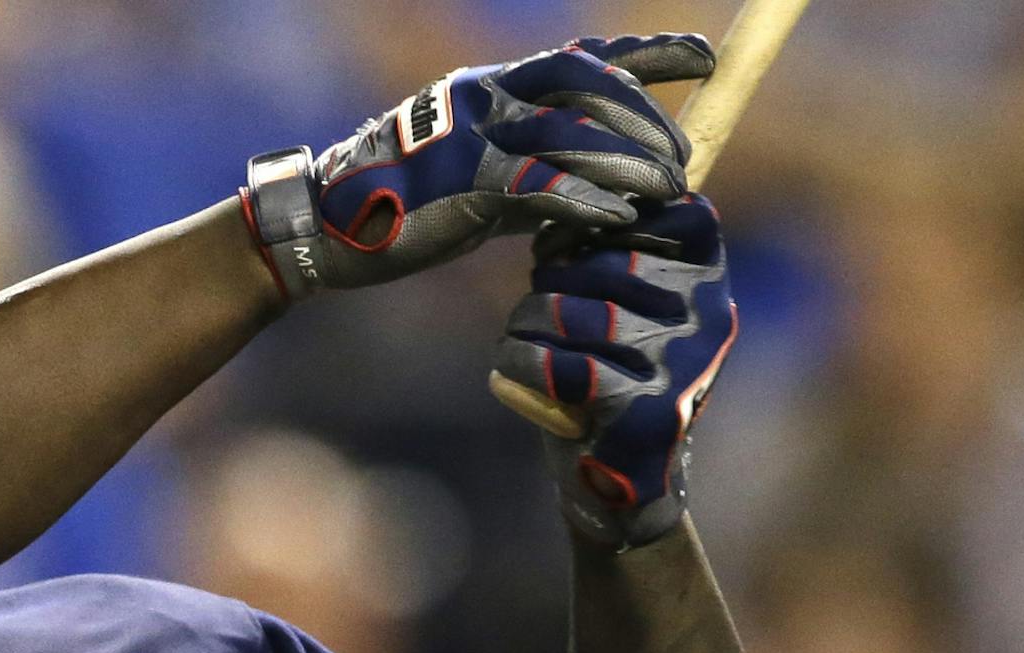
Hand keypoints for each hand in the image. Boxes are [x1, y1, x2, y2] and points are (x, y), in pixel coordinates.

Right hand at [244, 34, 715, 294]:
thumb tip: (597, 196)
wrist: (319, 228)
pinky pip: (539, 184)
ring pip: (573, 132)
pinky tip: (617, 217)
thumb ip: (534, 176)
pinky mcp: (461, 182)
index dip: (647, 53)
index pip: (582, 56)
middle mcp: (487, 97)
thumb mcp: (476, 179)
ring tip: (670, 189)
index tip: (703, 56)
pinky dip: (585, 200)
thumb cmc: (395, 208)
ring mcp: (473, 136)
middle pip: (589, 85)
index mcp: (492, 87)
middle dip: (646, 118)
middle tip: (683, 157)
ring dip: (629, 160)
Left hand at [494, 194, 736, 547]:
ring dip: (527, 323)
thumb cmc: (606, 366)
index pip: (663, 203)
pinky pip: (554, 363)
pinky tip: (522, 373)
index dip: (596, 219)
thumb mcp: (617, 292)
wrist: (616, 481)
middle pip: (598, 256)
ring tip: (534, 340)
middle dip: (550, 279)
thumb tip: (558, 173)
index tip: (564, 249)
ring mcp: (682, 361)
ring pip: (565, 308)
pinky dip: (519, 364)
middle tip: (545, 307)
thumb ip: (606, 238)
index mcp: (707, 267)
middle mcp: (707, 309)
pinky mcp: (646, 409)